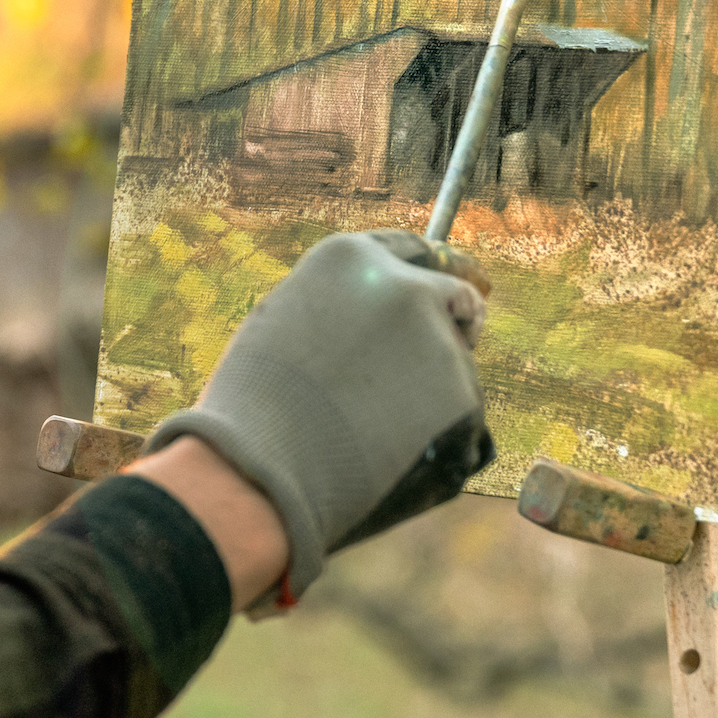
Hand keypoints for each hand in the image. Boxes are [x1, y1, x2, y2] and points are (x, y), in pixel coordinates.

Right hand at [141, 229, 493, 601]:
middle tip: (446, 355)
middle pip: (453, 297)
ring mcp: (438, 337)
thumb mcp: (286, 325)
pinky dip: (439, 435)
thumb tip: (373, 326)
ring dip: (433, 390)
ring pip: (455, 363)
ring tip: (373, 432)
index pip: (410, 249)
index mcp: (350, 257)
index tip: (444, 291)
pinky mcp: (463, 393)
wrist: (261, 468)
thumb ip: (340, 310)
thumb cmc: (254, 406)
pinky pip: (461, 414)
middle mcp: (403, 284)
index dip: (427, 273)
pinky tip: (391, 455)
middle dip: (455, 323)